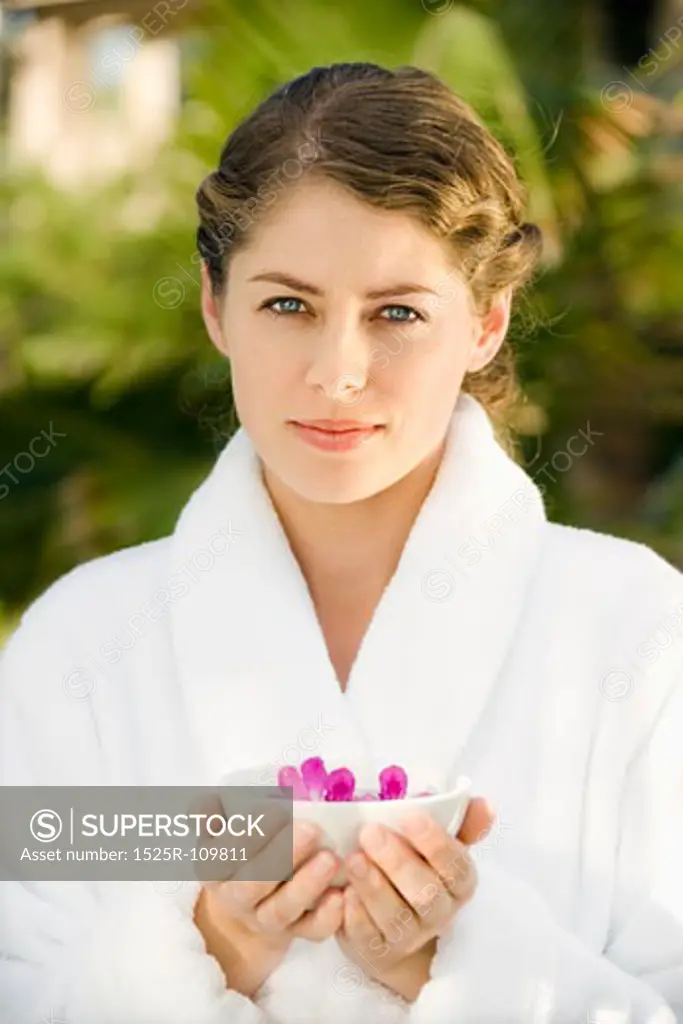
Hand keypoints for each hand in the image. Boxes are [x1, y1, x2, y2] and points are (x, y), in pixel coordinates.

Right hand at [194, 818, 342, 998]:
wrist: (245, 914)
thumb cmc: (238, 860)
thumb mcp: (217, 839)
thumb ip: (211, 819)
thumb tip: (209, 801)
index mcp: (215, 871)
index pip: (226, 856)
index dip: (250, 836)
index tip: (277, 811)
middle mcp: (237, 899)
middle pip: (255, 884)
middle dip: (283, 856)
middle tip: (312, 830)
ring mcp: (266, 919)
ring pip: (283, 909)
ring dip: (308, 885)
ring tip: (332, 858)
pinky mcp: (295, 933)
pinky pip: (310, 931)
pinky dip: (327, 918)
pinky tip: (342, 896)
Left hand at [337, 797, 493, 1001]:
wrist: (392, 927)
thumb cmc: (416, 870)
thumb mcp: (436, 844)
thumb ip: (461, 823)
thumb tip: (485, 804)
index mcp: (459, 885)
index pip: (457, 867)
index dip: (436, 843)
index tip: (409, 816)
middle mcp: (439, 915)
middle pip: (426, 894)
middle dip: (397, 862)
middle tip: (370, 832)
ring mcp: (409, 938)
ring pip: (396, 917)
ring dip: (373, 886)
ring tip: (353, 858)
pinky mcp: (378, 951)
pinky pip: (368, 938)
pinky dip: (356, 915)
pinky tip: (344, 893)